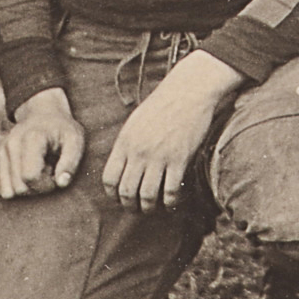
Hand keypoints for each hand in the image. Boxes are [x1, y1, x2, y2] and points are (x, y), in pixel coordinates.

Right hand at [0, 87, 85, 197]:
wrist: (43, 113)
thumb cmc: (62, 129)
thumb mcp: (75, 141)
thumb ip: (70, 162)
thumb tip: (61, 183)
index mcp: (32, 139)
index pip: (31, 177)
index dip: (46, 184)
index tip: (56, 174)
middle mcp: (12, 145)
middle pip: (19, 187)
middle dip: (36, 187)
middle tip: (48, 171)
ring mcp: (1, 151)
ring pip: (7, 191)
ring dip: (24, 188)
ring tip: (36, 171)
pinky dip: (10, 188)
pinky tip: (22, 177)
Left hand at [100, 49, 244, 211]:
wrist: (189, 91)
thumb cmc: (162, 104)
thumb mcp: (135, 121)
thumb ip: (127, 144)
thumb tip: (121, 166)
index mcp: (125, 142)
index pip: (109, 178)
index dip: (112, 194)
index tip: (118, 197)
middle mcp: (139, 152)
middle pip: (127, 191)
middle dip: (129, 205)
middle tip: (135, 208)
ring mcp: (159, 157)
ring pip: (147, 196)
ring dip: (148, 207)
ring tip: (151, 207)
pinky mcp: (179, 159)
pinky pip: (170, 191)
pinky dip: (170, 201)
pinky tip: (171, 200)